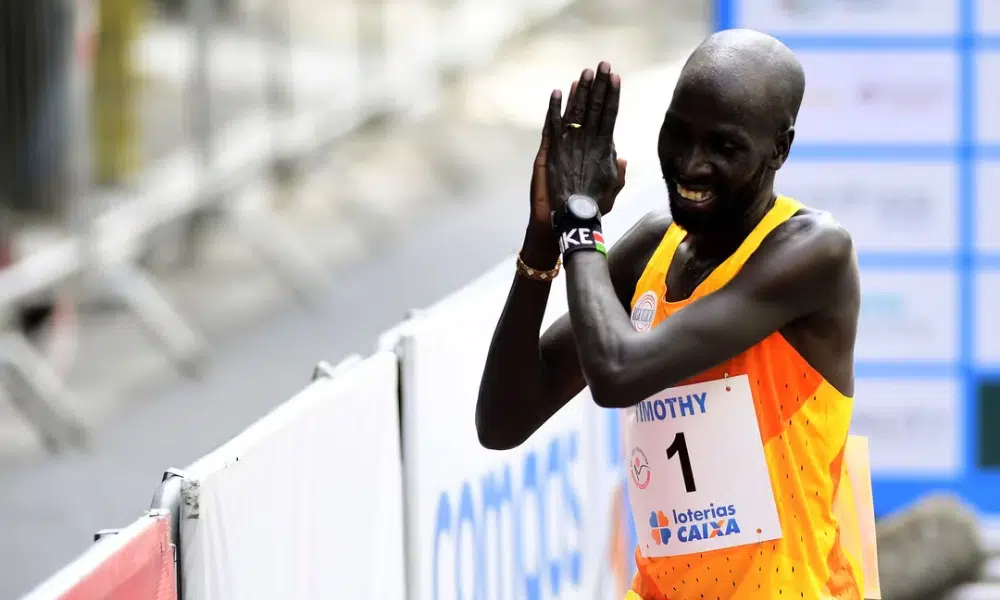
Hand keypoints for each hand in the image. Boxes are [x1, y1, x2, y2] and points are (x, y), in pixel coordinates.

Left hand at [545, 61, 624, 218]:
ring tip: (584, 73)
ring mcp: (570, 144)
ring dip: (580, 90)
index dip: (613, 95)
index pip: (610, 114)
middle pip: (595, 107)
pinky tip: (557, 92)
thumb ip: (618, 172)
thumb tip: (621, 157)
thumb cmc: (595, 204)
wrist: (573, 214)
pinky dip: (554, 108)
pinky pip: (554, 124)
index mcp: (605, 148)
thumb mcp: (613, 188)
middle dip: (599, 84)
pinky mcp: (553, 150)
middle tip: (602, 65)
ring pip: (576, 111)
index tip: (616, 77)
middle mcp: (588, 141)